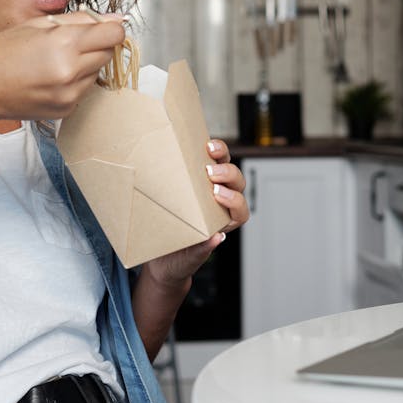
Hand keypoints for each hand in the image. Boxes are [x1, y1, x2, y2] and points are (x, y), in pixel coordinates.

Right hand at [0, 13, 124, 121]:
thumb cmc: (0, 53)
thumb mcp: (37, 24)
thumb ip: (80, 20)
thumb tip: (115, 19)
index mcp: (65, 44)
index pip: (114, 34)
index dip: (110, 28)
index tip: (101, 27)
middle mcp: (71, 71)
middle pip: (108, 53)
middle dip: (96, 45)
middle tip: (70, 42)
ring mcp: (70, 94)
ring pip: (97, 72)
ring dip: (85, 64)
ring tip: (54, 61)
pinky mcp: (67, 109)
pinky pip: (84, 90)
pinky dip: (74, 82)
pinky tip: (50, 78)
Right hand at [141, 139, 248, 286]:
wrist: (162, 257)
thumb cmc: (179, 260)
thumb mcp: (188, 259)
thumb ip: (201, 250)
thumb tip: (217, 239)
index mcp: (225, 223)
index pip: (241, 210)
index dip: (234, 200)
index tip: (217, 195)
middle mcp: (221, 204)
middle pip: (237, 184)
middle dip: (229, 175)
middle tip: (211, 173)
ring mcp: (208, 188)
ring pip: (226, 166)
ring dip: (222, 156)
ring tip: (209, 149)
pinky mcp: (195, 177)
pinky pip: (206, 161)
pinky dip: (206, 151)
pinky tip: (198, 143)